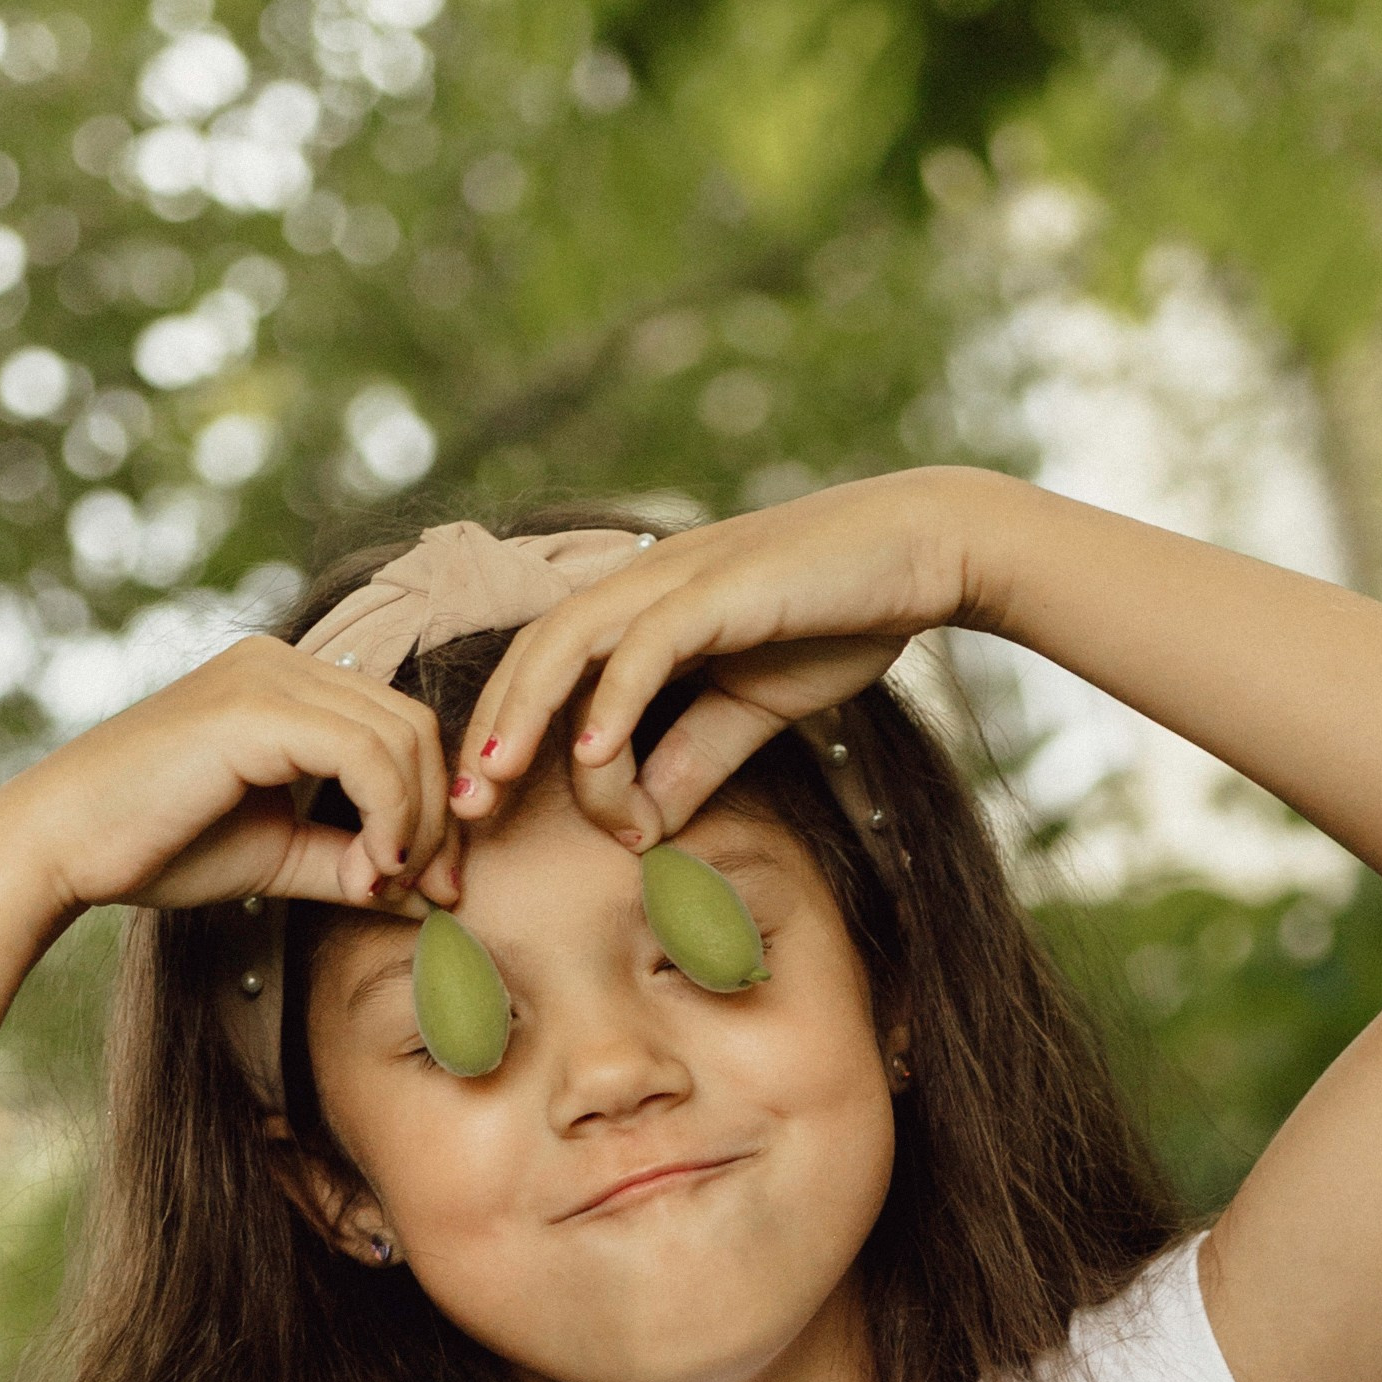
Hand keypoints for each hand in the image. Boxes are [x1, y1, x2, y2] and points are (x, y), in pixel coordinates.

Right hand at [0, 635, 467, 923]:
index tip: (430, 887)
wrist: (62, 845)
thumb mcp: (278, 856)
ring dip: (414, 824)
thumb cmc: (156, 847)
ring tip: (380, 884)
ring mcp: (266, 675)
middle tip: (427, 893)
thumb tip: (430, 893)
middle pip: (415, 727)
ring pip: (402, 738)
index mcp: (286, 683)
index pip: (401, 728)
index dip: (434, 808)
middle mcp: (281, 661)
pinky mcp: (253, 709)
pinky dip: (388, 817)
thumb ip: (352, 862)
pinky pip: (366, 755)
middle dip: (438, 818)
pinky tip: (368, 869)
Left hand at [450, 468, 995, 848]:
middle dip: (489, 734)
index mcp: (642, 613)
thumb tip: (643, 828)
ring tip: (495, 782)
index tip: (484, 817)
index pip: (547, 675)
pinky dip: (612, 703)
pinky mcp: (719, 587)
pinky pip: (647, 647)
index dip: (506, 739)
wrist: (922, 553)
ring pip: (569, 645)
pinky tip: (592, 757)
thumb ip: (694, 760)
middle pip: (533, 657)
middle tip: (459, 813)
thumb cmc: (840, 619)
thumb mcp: (753, 710)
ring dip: (523, 715)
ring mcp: (676, 579)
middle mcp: (641, 586)